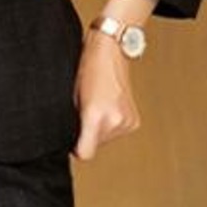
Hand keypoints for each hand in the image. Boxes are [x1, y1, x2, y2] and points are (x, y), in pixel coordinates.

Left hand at [74, 23, 143, 160]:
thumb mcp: (72, 99)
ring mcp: (127, 121)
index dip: (76, 148)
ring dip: (100, 129)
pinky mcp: (134, 121)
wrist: (111, 52)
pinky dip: (111, 124)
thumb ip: (74, 123)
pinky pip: (117, 132)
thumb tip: (72, 140)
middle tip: (86, 112)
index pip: (85, 154)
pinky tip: (108, 107)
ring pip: (106, 140)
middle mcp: (115, 121)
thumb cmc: (88, 69)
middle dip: (88, 134)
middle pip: (96, 146)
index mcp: (96, 116)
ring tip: (98, 106)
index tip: (73, 139)